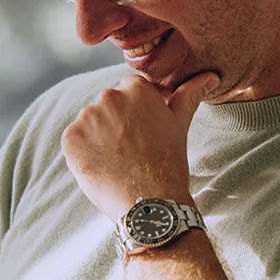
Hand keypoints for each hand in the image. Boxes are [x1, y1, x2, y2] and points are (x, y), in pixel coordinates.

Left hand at [61, 71, 218, 219]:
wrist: (149, 203)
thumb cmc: (168, 164)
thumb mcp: (179, 125)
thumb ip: (189, 95)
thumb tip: (210, 76)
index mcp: (136, 89)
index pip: (129, 91)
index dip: (135, 114)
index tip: (142, 133)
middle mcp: (109, 97)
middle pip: (108, 106)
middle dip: (116, 125)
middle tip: (131, 151)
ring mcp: (87, 117)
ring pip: (90, 124)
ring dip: (98, 138)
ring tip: (117, 161)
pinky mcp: (70, 139)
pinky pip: (74, 142)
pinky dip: (83, 153)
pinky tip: (101, 167)